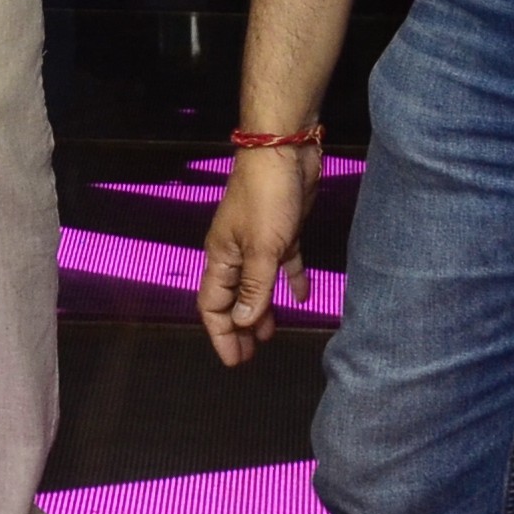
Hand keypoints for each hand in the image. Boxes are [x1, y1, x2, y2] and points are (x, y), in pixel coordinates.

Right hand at [197, 145, 315, 366]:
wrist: (284, 152)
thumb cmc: (267, 199)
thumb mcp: (261, 249)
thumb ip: (254, 289)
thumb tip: (243, 323)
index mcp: (221, 257)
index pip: (213, 305)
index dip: (221, 334)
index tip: (234, 361)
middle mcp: (235, 253)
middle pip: (233, 299)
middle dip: (239, 328)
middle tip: (249, 356)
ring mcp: (258, 242)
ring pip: (257, 285)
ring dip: (262, 309)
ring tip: (270, 334)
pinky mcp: (282, 232)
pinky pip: (283, 265)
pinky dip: (289, 281)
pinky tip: (301, 296)